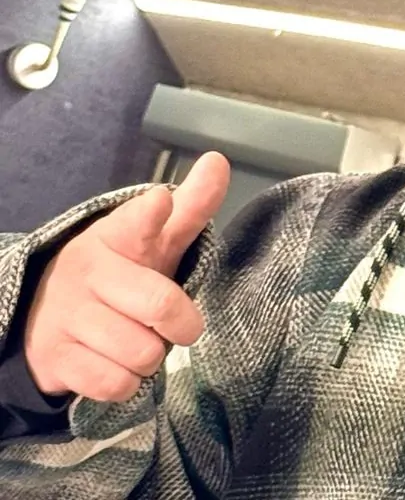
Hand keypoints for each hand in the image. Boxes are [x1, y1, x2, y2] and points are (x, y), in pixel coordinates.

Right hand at [23, 152, 230, 401]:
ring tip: (139, 343)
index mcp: (117, 237)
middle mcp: (89, 272)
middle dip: (181, 324)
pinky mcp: (55, 358)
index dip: (151, 214)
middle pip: (160, 305)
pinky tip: (117, 365)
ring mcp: (67, 316)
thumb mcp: (155, 239)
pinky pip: (114, 382)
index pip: (136, 221)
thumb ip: (191, 205)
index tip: (161, 202)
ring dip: (151, 357)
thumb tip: (219, 160)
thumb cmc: (122, 274)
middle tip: (176, 325)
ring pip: (140, 351)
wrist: (47, 316)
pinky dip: (126, 383)